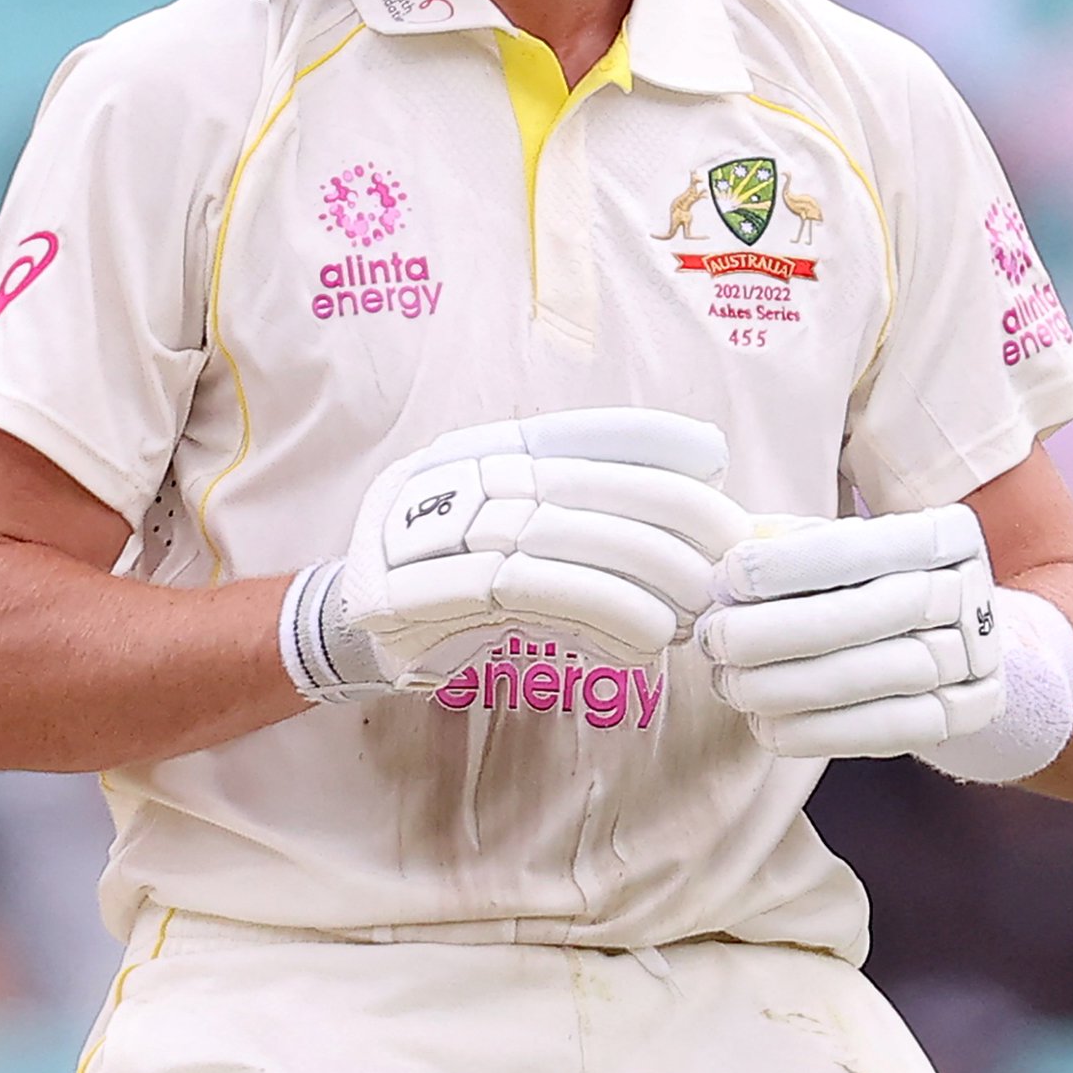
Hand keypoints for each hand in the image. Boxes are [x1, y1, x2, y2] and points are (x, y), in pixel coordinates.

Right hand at [284, 409, 741, 699]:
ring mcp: (429, 532)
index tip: (712, 458)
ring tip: (692, 608)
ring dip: (642, 574)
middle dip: (668, 516)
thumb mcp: (507, 533)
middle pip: (580, 485)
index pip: (577, 432)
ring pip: (559, 538)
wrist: (348, 629)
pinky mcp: (419, 593)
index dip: (648, 439)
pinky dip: (597, 611)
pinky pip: (527, 592)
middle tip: (723, 554)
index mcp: (480, 452)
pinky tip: (643, 639)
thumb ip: (576, 515)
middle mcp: (453, 478)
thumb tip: (691, 511)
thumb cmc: (452, 584)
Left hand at [695, 505, 1007, 758]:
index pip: (859, 546)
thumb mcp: (834, 549)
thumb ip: (782, 545)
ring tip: (731, 686)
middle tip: (717, 641)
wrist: (949, 644)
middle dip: (777, 632)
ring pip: (876, 675)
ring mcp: (978, 655)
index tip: (725, 580)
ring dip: (788, 687)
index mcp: (942, 534)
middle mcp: (969, 590)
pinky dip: (821, 733)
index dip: (787, 565)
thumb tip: (721, 572)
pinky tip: (768, 726)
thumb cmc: (864, 588)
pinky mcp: (970, 711)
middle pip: (868, 613)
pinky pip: (892, 730)